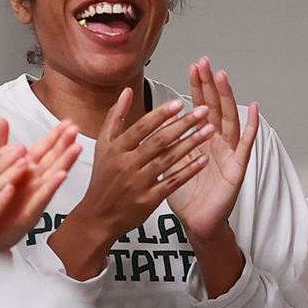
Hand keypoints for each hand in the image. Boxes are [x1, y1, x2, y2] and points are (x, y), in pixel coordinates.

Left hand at [0, 118, 82, 250]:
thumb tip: (2, 121)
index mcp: (25, 174)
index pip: (43, 151)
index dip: (54, 136)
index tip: (67, 123)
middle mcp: (32, 186)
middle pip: (52, 162)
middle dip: (64, 145)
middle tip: (76, 130)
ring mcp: (31, 201)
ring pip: (51, 179)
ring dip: (64, 164)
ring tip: (75, 149)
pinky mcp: (26, 218)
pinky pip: (39, 201)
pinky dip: (48, 189)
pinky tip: (58, 177)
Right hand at [47, 88, 212, 279]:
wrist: (98, 216)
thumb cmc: (103, 179)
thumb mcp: (102, 145)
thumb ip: (116, 117)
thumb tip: (126, 91)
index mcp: (116, 149)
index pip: (142, 127)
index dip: (162, 114)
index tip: (180, 103)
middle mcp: (127, 165)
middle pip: (159, 141)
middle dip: (183, 124)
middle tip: (203, 112)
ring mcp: (139, 183)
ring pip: (168, 160)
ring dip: (190, 144)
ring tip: (208, 130)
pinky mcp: (149, 200)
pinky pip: (172, 182)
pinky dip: (188, 170)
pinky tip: (204, 160)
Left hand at [166, 58, 258, 242]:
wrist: (197, 222)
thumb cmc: (187, 195)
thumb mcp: (172, 163)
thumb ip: (170, 141)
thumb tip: (160, 119)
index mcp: (201, 140)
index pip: (200, 107)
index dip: (197, 87)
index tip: (193, 67)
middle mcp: (217, 142)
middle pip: (215, 108)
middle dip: (210, 85)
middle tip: (205, 64)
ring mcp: (229, 152)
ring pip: (229, 119)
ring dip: (226, 98)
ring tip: (222, 78)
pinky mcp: (237, 167)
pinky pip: (246, 144)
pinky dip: (251, 126)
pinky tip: (254, 109)